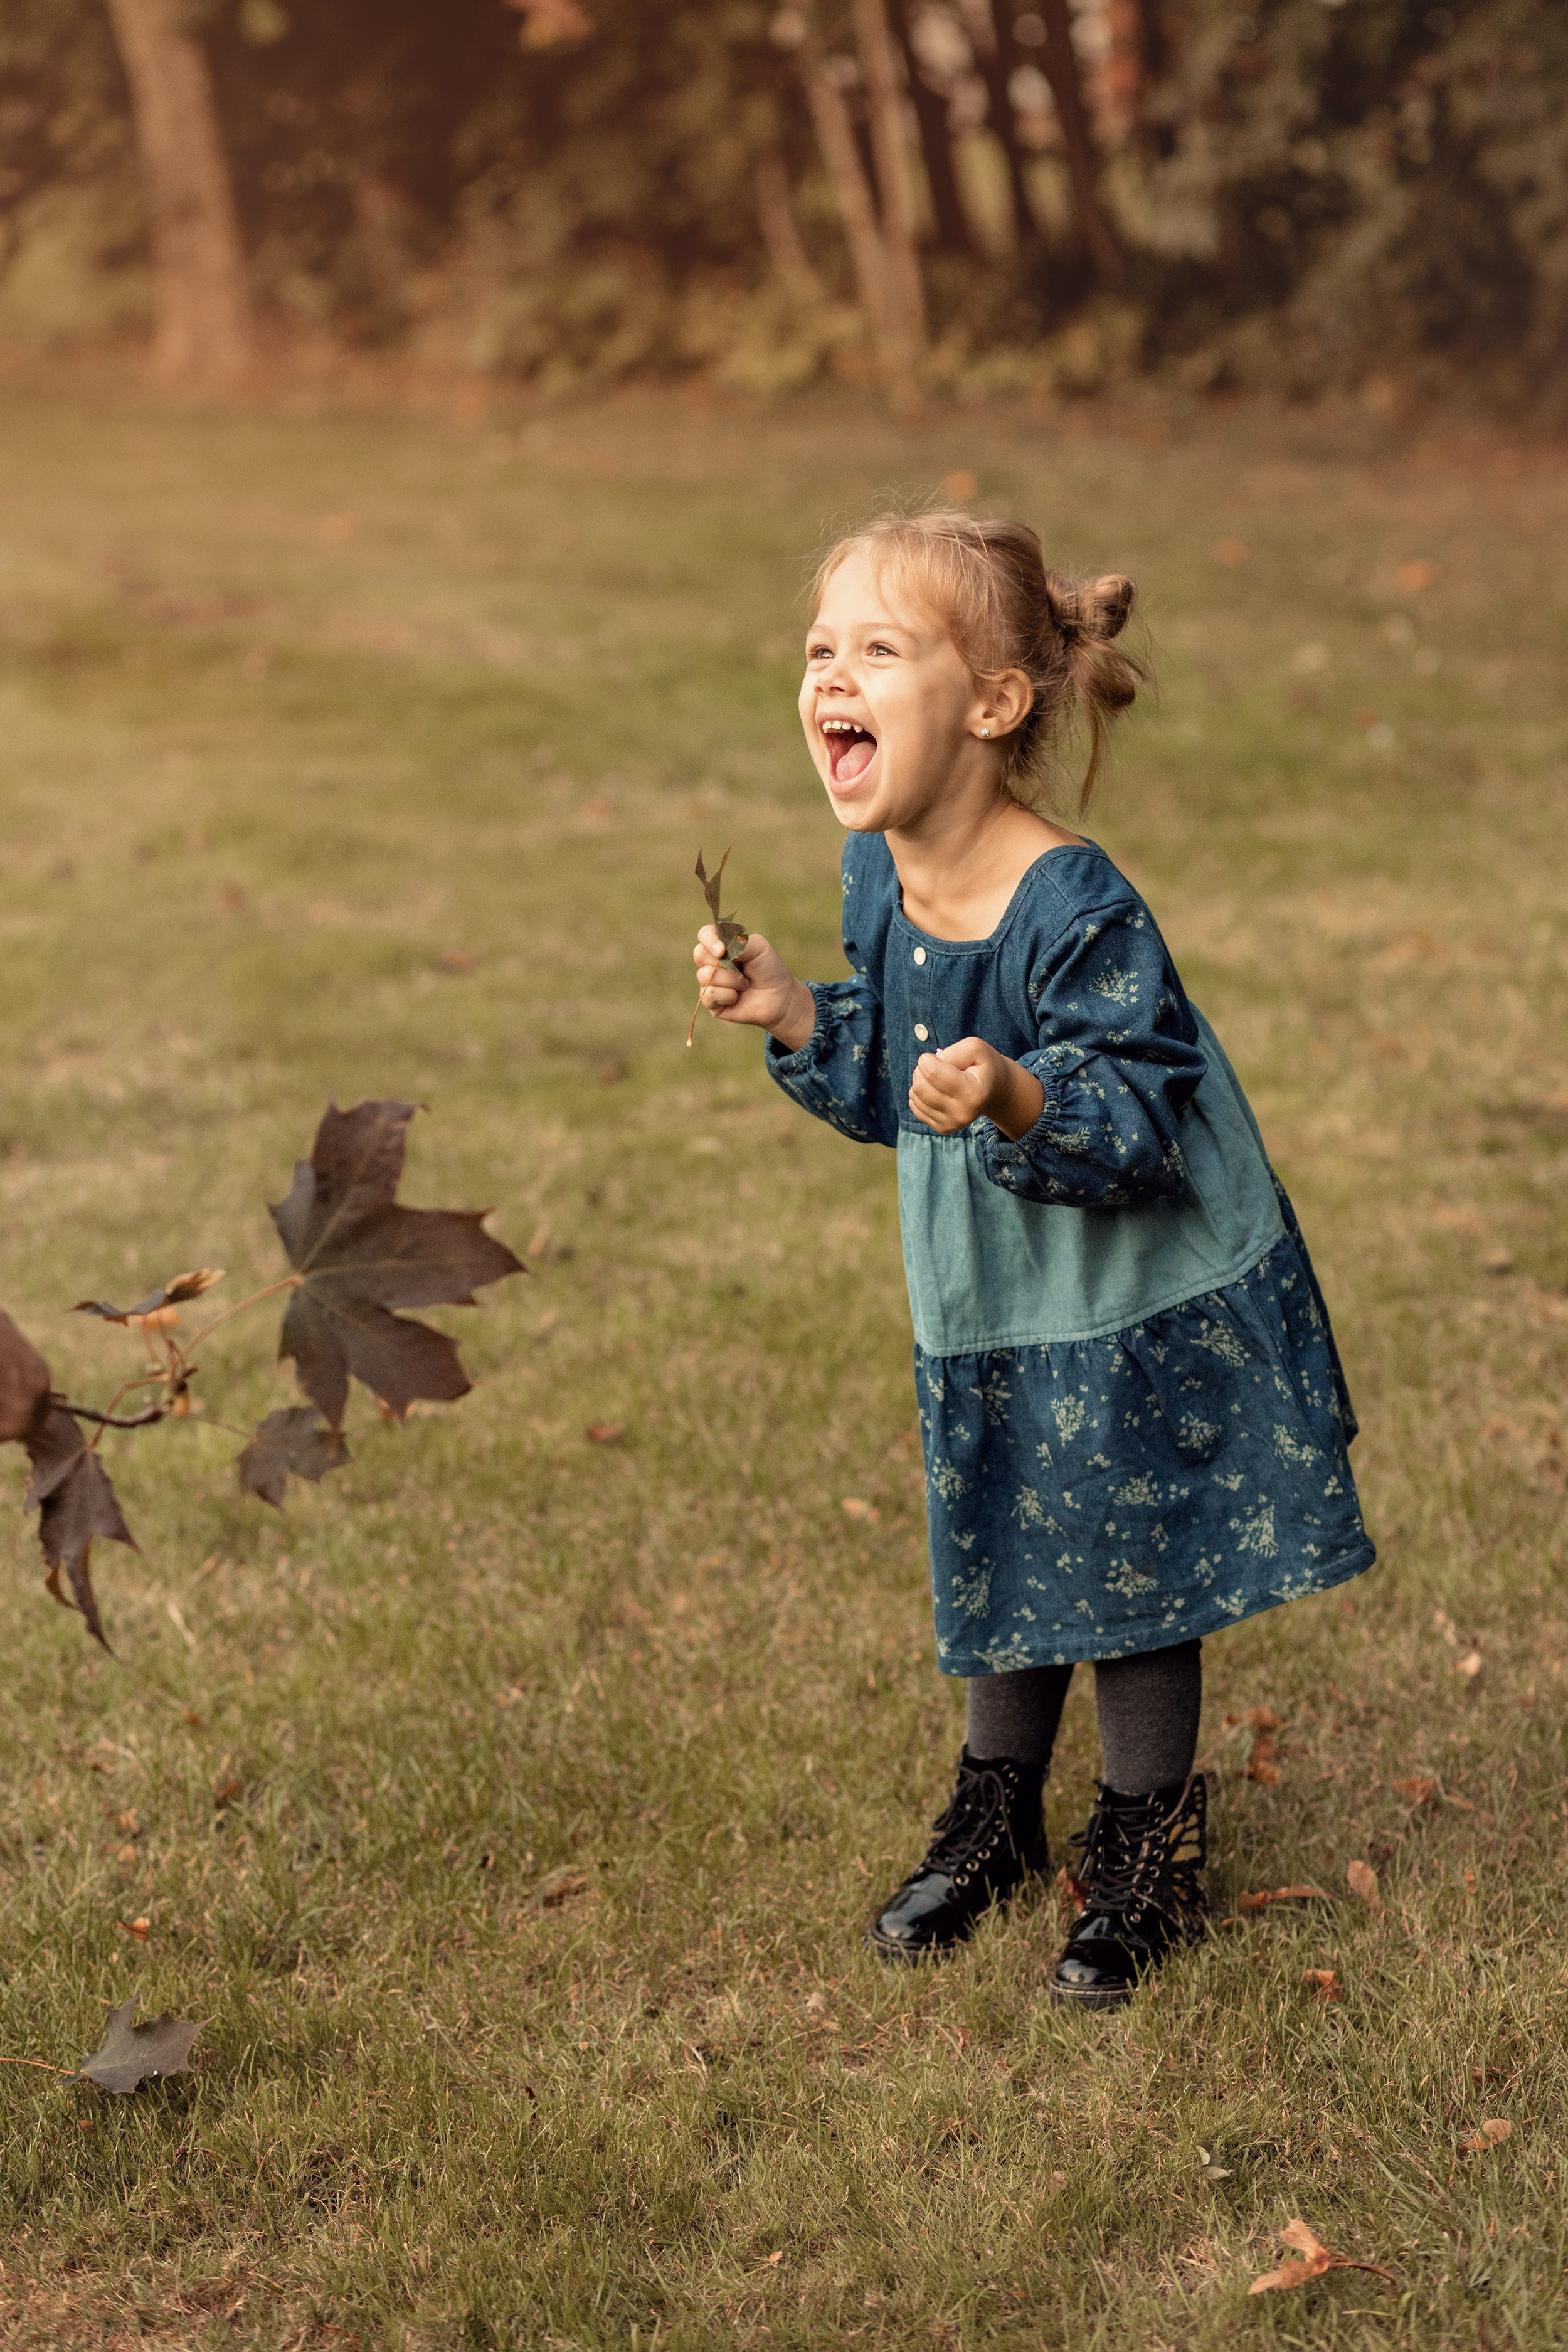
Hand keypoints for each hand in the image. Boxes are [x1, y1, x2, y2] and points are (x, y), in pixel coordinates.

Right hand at [692, 926, 815, 1049]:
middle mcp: (712, 962)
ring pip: (706, 975)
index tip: (723, 950)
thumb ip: (738, 942)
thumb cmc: (769, 969)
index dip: (710, 941)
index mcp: (722, 945)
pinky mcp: (710, 1001)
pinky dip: (727, 995)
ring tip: (745, 984)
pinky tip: (737, 997)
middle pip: (699, 954)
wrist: (779, 997)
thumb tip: (720, 951)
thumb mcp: (759, 947)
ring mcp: (709, 981)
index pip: (704, 934)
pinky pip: (708, 994)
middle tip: (742, 969)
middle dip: (725, 963)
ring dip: (731, 980)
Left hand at [909, 1036, 1044, 1139]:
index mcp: (973, 1093)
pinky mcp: (942, 1128)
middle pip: (920, 1086)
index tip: (939, 1057)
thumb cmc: (982, 1065)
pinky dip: (920, 1094)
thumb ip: (952, 1052)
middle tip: (936, 1066)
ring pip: (915, 1096)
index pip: (931, 1073)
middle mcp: (962, 1114)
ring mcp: (952, 1124)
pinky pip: (915, 1106)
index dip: (928, 1059)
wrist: (994, 1090)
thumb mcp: (975, 1048)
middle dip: (921, 1070)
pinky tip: (936, 1090)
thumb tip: (929, 1068)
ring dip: (920, 1081)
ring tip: (938, 1078)